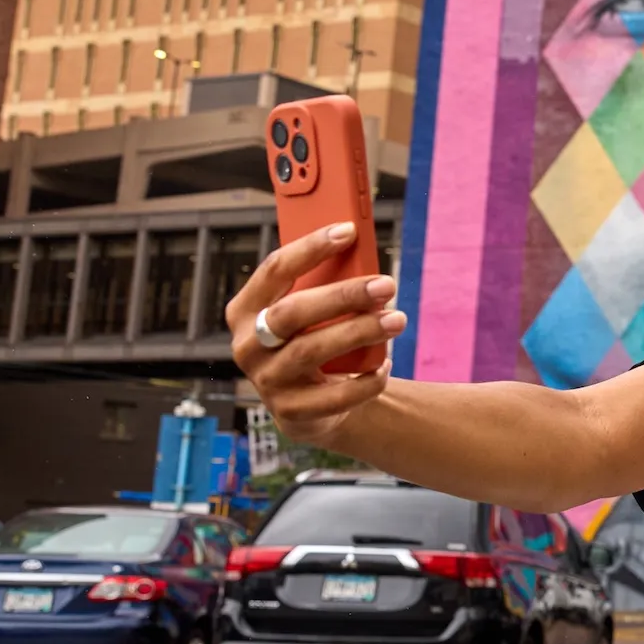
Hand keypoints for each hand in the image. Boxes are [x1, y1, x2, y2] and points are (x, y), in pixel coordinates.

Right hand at [226, 223, 406, 446]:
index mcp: (246, 309)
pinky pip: (333, 396)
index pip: (274, 270)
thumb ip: (324, 285)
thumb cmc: (315, 340)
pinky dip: (365, 381)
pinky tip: (384, 366)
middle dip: (343, 295)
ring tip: (397, 320)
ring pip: (311, 350)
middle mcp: (248, 345)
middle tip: (387, 285)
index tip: (348, 231)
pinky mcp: (291, 412)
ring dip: (360, 332)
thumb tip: (361, 251)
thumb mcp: (312, 312)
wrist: (314, 406)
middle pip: (293, 312)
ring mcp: (266, 381)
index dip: (311, 248)